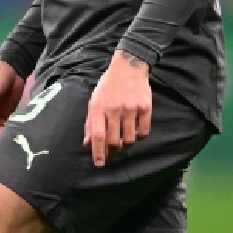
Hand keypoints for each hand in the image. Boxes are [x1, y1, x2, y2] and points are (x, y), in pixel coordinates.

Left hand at [84, 50, 150, 167]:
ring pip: (129, 139)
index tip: (99, 164)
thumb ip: (90, 123)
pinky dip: (139, 136)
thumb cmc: (108, 86)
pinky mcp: (145, 107)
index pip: (98, 136)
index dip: (98, 153)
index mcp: (99, 107)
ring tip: (123, 141)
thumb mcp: (94, 101)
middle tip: (112, 153)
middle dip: (112, 151)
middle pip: (114, 140)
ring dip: (126, 145)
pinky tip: (135, 132)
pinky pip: (143, 131)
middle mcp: (114, 109)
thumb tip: (87, 144)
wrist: (129, 67)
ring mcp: (131, 108)